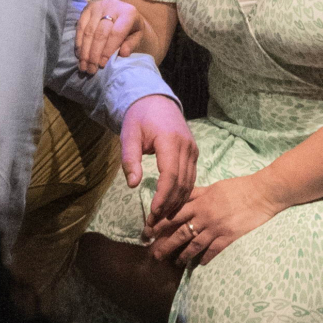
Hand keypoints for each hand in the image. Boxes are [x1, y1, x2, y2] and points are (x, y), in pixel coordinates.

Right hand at [76, 0, 143, 73]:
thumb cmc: (131, 26)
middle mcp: (112, 6)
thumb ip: (131, 44)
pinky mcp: (87, 8)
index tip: (102, 65)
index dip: (108, 50)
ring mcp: (98, 6)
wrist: (123, 9)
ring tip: (84, 66)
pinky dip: (79, 42)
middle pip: (100, 33)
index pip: (116, 33)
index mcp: (128, 13)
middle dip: (94, 53)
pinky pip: (80, 27)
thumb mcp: (137, 35)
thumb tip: (122, 54)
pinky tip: (79, 55)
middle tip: (91, 69)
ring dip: (85, 51)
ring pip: (88, 31)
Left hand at [120, 94, 198, 224]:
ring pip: (189, 182)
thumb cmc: (139, 117)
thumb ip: (130, 159)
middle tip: (155, 222)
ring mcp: (192, 150)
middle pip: (181, 182)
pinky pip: (190, 177)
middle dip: (169, 204)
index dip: (163, 196)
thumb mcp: (129, 135)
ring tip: (162, 217)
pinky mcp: (193, 153)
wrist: (156, 100)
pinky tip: (172, 204)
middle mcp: (186, 147)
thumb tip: (132, 184)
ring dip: (177, 201)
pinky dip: (182, 193)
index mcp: (170, 141)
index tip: (153, 212)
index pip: (170, 175)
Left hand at [149, 174, 279, 268]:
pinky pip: (213, 250)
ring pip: (194, 245)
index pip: (174, 214)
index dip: (159, 223)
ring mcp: (216, 228)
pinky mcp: (228, 237)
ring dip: (182, 255)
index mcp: (199, 202)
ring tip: (175, 262)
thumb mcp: (213, 186)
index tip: (149, 230)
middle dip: (165, 244)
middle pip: (180, 232)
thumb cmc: (238, 187)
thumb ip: (197, 193)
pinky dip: (205, 258)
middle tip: (154, 253)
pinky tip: (199, 264)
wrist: (262, 193)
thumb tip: (181, 195)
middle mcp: (204, 216)